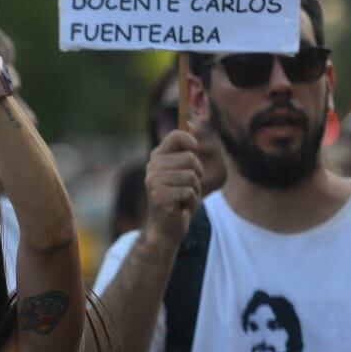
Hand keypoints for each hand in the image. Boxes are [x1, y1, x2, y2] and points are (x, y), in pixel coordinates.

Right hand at [142, 130, 202, 247]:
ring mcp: (154, 182)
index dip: (191, 142)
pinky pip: (190, 192)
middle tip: (186, 187)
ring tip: (183, 198)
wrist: (165, 228)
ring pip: (192, 177)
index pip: (177, 135)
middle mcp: (153, 167)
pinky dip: (191, 202)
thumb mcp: (184, 170)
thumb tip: (190, 123)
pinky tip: (180, 207)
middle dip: (197, 176)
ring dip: (195, 191)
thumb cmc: (178, 198)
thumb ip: (187, 149)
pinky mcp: (160, 197)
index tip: (193, 152)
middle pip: (191, 158)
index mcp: (158, 157)